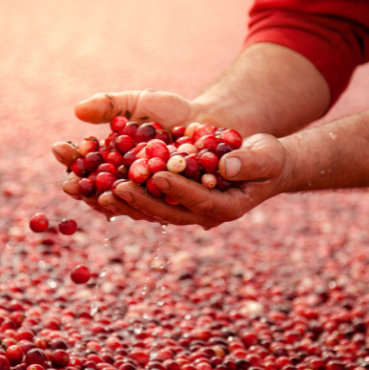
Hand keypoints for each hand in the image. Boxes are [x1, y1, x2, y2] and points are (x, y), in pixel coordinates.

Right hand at [51, 89, 224, 218]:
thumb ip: (109, 105)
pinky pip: (165, 206)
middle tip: (70, 181)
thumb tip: (78, 110)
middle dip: (85, 188)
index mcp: (113, 167)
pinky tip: (141, 193)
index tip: (59, 148)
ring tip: (103, 192)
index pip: (86, 168)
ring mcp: (154, 200)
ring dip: (115, 201)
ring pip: (131, 206)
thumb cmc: (169, 112)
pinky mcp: (181, 206)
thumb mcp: (137, 103)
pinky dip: (153, 200)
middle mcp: (130, 189)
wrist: (210, 118)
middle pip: (101, 194)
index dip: (72, 160)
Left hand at [99, 134, 290, 228]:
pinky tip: (99, 183)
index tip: (157, 176)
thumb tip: (227, 164)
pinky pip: (145, 196)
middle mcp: (201, 213)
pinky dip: (123, 190)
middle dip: (141, 200)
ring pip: (150, 207)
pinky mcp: (173, 196)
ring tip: (98, 192)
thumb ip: (249, 162)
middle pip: (167, 211)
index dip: (178, 190)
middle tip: (115, 189)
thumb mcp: (267, 157)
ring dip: (124, 201)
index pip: (198, 201)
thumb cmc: (270, 159)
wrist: (263, 163)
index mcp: (226, 208)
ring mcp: (185, 206)